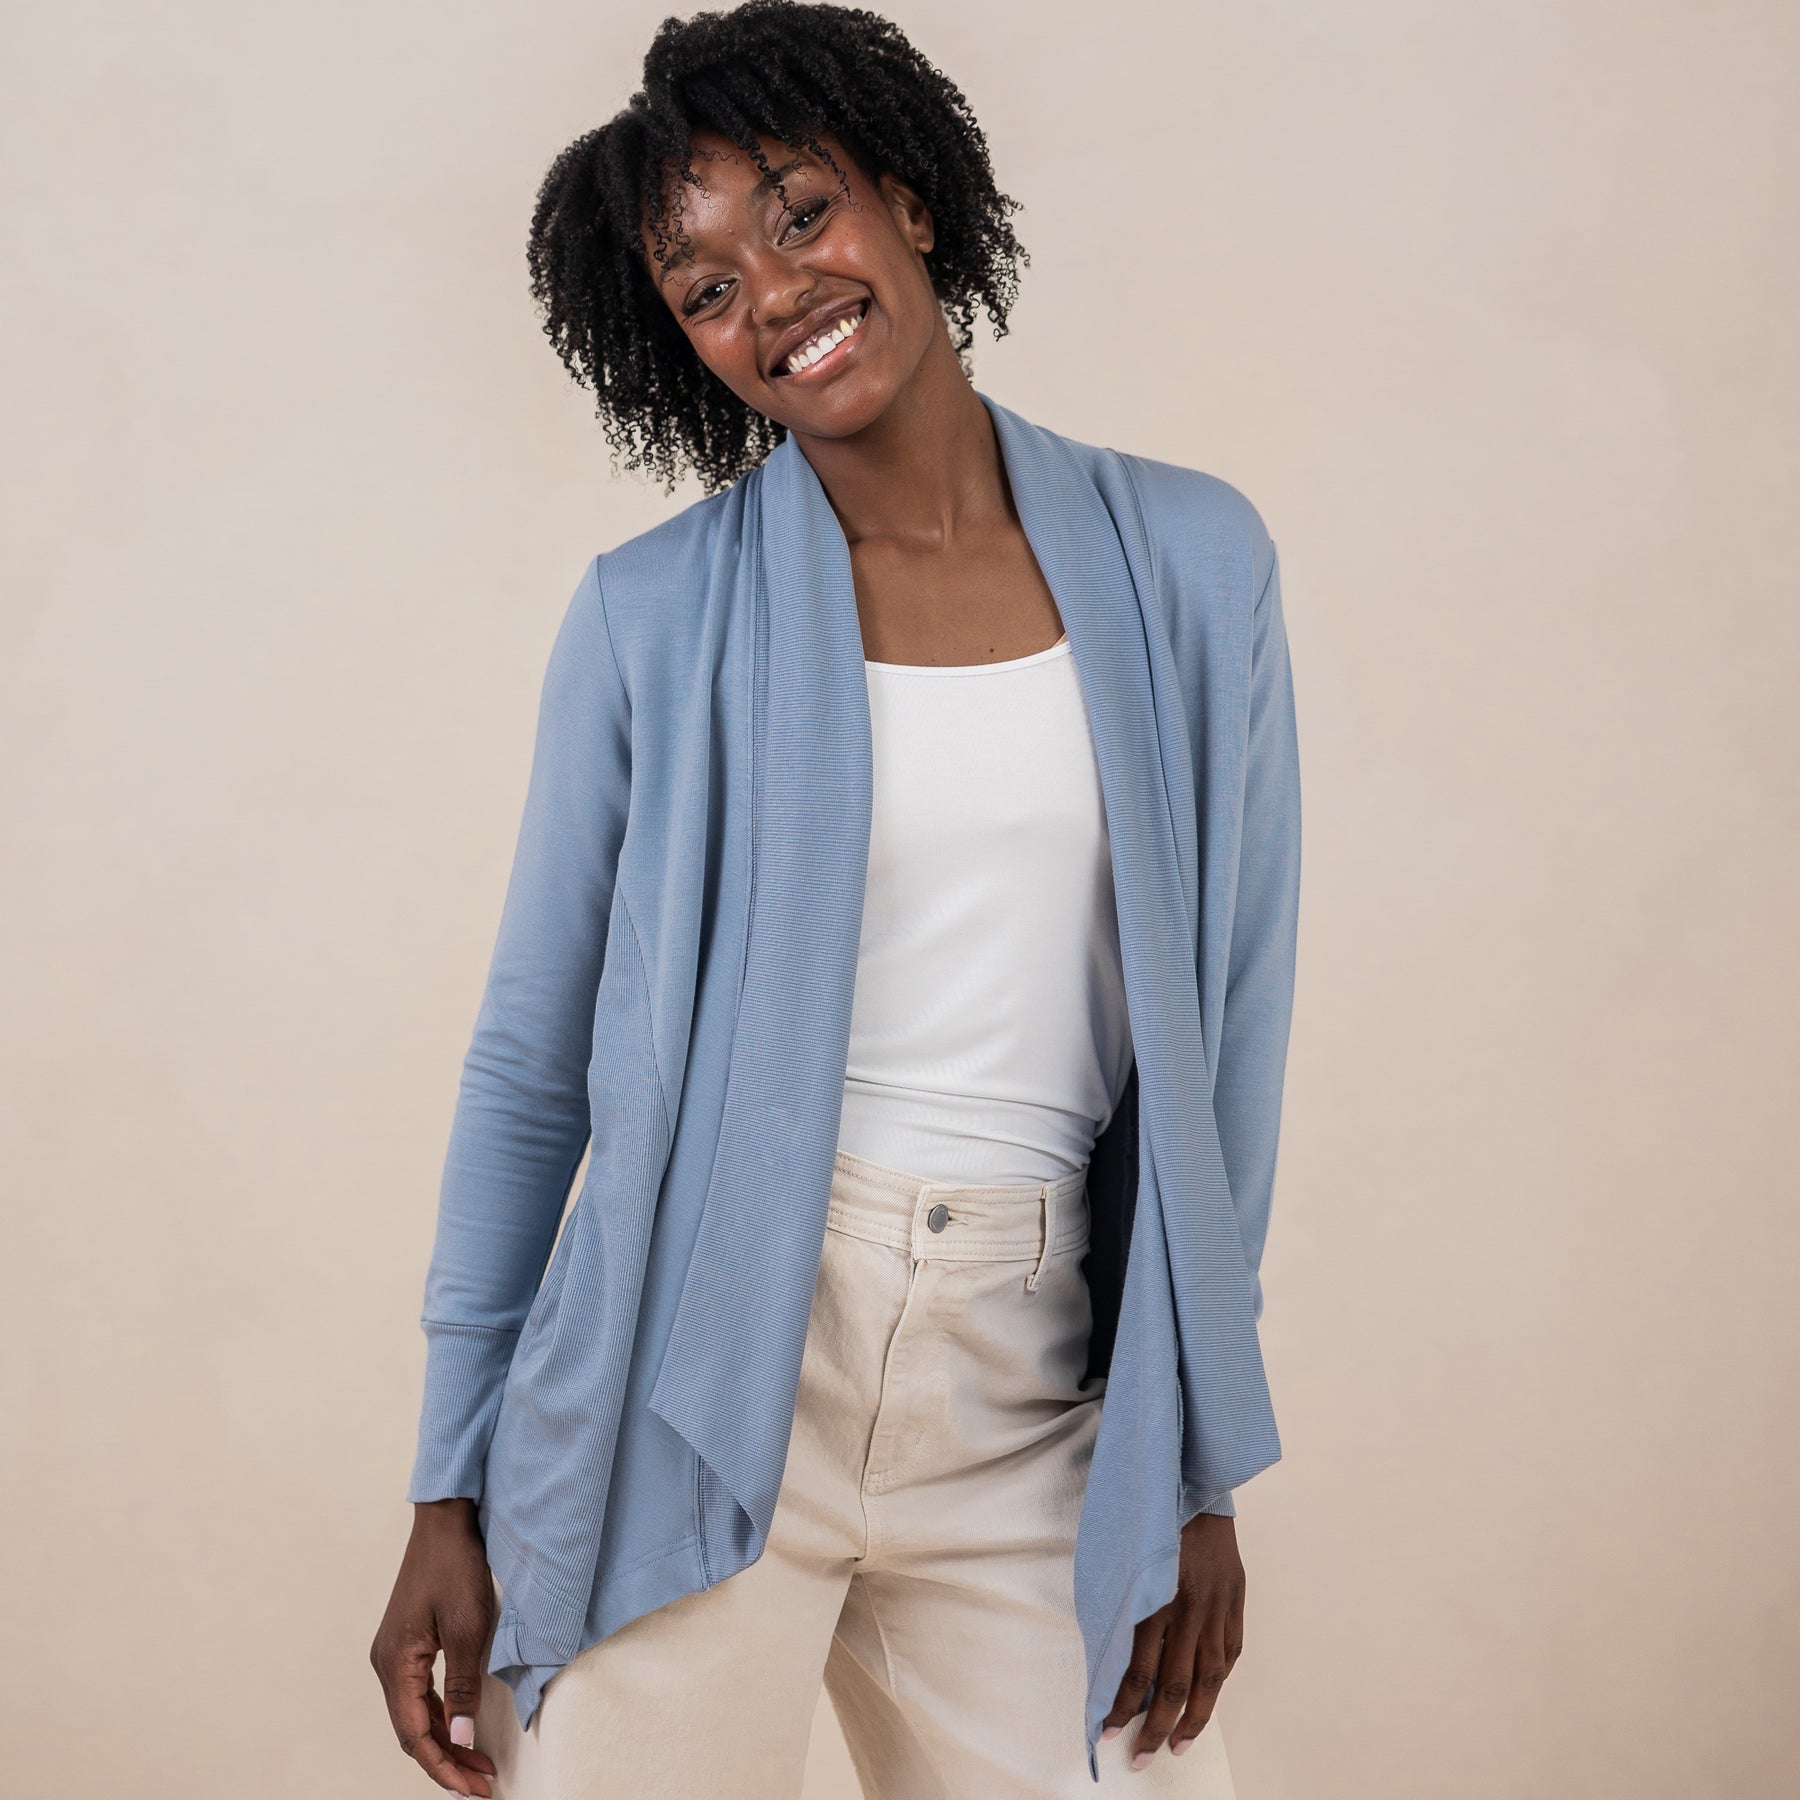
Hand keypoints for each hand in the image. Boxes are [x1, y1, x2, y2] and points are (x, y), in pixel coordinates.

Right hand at [370, 1498, 500, 1795]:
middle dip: (446, 1761)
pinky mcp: (407, 1645)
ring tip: (477, 1765)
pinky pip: (419, 1695)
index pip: (415, 1735)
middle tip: (482, 1783)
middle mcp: (387, 1665)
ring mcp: (394, 1655)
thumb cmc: (455, 1566)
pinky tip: (462, 1728)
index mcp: (395, 1664)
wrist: (446, 1522)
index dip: (443, 1767)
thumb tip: (460, 1736)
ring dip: (445, 1741)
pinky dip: (441, 1717)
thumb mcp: (468, 1628)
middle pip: (413, 1731)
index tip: (473, 1787)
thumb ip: (462, 1686)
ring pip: (416, 1716)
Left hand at [1101, 1510, 1244, 1767]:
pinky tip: (1205, 1704)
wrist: (1194, 1484)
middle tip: (1139, 1757)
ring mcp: (1218, 1608)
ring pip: (1209, 1681)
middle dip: (1154, 1728)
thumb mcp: (1125, 1559)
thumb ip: (1123, 1606)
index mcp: (1156, 1597)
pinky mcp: (1236, 1603)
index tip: (1106, 1730)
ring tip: (1176, 1746)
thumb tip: (1110, 1660)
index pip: (1138, 1670)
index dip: (1122, 1706)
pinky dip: (1217, 1684)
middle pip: (1175, 1686)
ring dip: (1192, 1721)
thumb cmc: (1148, 1518)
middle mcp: (1190, 1609)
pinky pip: (1229, 1656)